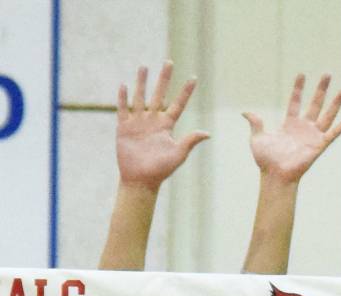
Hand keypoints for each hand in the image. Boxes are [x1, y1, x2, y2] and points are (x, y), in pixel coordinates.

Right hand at [116, 62, 208, 188]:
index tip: (193, 79)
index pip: (178, 104)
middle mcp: (153, 121)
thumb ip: (190, 141)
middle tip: (169, 62)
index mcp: (167, 126)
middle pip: (159, 95)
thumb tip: (208, 133)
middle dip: (164, 79)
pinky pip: (123, 109)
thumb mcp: (178, 154)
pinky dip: (123, 98)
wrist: (141, 179)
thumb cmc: (161, 170)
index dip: (185, 92)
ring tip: (144, 67)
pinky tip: (124, 85)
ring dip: (142, 82)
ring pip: (140, 97)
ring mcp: (138, 122)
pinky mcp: (124, 127)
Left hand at [244, 74, 340, 184]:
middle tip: (327, 74)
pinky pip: (333, 133)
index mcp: (289, 124)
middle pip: (315, 104)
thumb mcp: (257, 138)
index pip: (295, 102)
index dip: (298, 88)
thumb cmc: (266, 161)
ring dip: (336, 103)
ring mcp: (313, 136)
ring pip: (327, 115)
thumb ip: (256, 123)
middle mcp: (303, 128)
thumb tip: (245, 112)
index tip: (302, 74)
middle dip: (321, 89)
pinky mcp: (319, 145)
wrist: (275, 175)